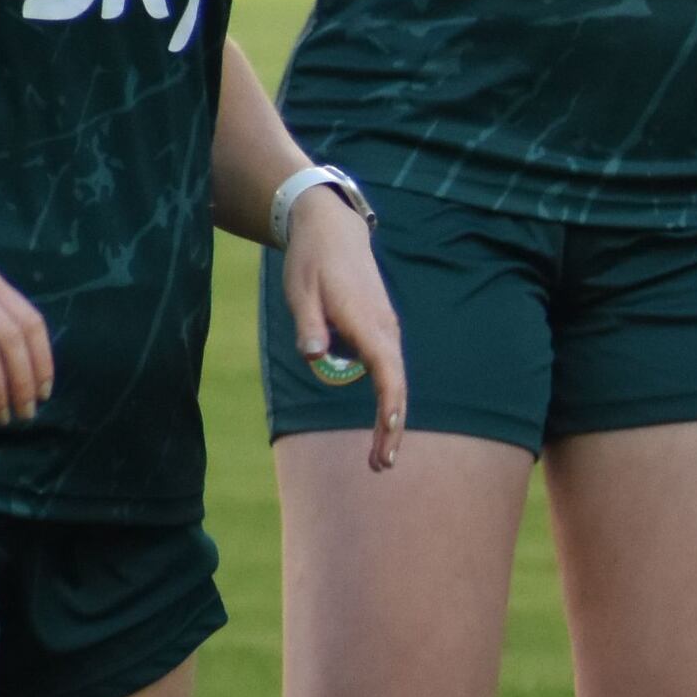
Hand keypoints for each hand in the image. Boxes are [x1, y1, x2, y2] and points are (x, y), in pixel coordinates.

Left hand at [278, 194, 410, 471]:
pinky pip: (387, 369)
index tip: (388, 435)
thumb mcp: (300, 292)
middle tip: (380, 465)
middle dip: (392, 427)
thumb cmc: (312, 262)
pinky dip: (387, 398)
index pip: (386, 372)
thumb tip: (315, 357)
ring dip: (390, 417)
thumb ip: (309, 326)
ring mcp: (385, 330)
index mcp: (366, 323)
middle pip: (395, 385)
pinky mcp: (379, 330)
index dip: (388, 405)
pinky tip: (380, 423)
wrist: (332, 230)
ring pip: (393, 380)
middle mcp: (384, 329)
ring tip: (378, 455)